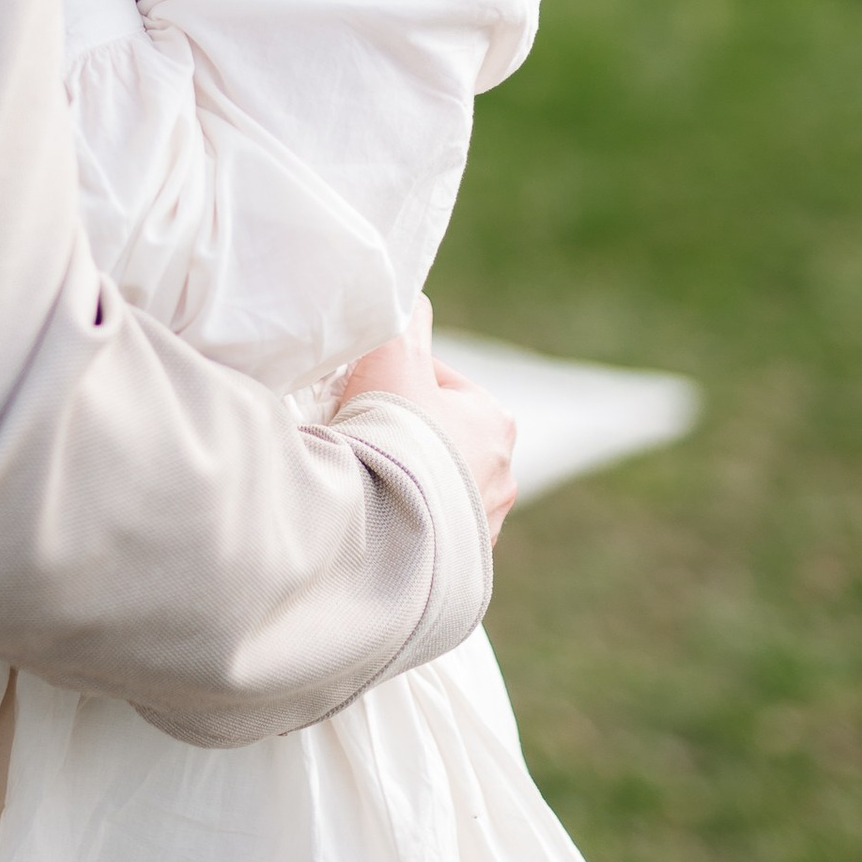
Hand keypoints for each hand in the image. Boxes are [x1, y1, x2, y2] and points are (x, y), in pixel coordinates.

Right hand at [339, 306, 517, 541]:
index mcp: (495, 419)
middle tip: (358, 435)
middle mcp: (503, 473)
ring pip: (434, 483)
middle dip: (401, 433)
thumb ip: (405, 320)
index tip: (358, 393)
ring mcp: (486, 522)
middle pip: (436, 436)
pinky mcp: (464, 562)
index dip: (390, 380)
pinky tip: (378, 517)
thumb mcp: (394, 354)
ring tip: (366, 481)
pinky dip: (406, 520)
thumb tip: (413, 299)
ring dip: (405, 478)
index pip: (436, 383)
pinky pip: (429, 528)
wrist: (387, 525)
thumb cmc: (394, 432)